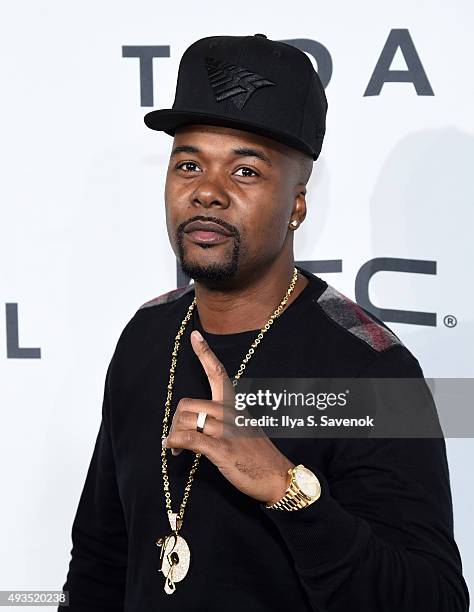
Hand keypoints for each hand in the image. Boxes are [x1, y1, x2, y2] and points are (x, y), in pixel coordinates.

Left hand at [163, 330, 293, 504]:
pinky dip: (174, 442)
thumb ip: (223, 420)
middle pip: (188, 403)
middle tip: (175, 438)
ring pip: (185, 419)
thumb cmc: (258, 455)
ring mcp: (226, 430)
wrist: (278, 476)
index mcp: (235, 405)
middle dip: (176, 422)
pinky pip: (188, 438)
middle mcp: (230, 413)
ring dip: (174, 434)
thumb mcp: (244, 428)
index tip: (195, 336)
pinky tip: (172, 448)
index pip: (219, 373)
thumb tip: (197, 423)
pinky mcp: (222, 449)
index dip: (205, 353)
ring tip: (175, 448)